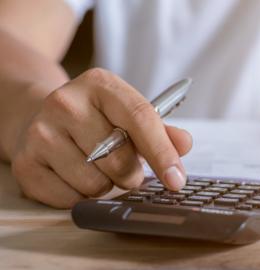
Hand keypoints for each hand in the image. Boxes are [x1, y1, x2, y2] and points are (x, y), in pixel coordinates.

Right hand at [10, 68, 191, 207]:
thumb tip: (184, 144)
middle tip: (125, 167)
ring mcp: (41, 132)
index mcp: (101, 85)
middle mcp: (66, 102)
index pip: (140, 119)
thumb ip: (161, 131)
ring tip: (96, 168)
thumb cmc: (96, 119)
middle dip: (131, 174)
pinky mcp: (24, 163)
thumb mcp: (129, 114)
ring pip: (94, 184)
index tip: (177, 180)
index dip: (162, 154)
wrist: (39, 116)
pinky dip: (79, 196)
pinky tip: (74, 176)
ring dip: (105, 185)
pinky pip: (68, 199)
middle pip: (119, 159)